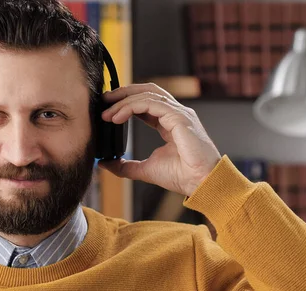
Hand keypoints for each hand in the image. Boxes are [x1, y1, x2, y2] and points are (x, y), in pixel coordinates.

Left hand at [98, 83, 220, 196]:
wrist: (201, 183)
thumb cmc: (182, 176)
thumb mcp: (145, 169)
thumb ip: (125, 166)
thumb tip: (104, 163)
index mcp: (170, 123)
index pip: (146, 103)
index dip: (126, 102)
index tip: (107, 109)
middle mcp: (176, 114)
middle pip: (147, 91)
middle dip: (124, 93)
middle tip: (104, 101)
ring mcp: (179, 113)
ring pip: (147, 95)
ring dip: (124, 101)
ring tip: (107, 113)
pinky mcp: (179, 117)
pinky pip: (151, 104)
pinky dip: (131, 107)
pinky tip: (117, 117)